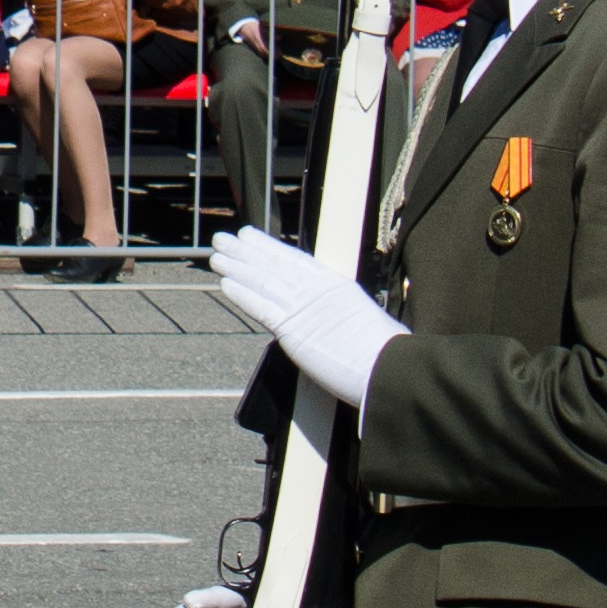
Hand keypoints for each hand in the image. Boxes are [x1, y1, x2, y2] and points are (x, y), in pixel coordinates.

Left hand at [210, 225, 405, 414]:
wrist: (389, 370)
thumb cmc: (387, 355)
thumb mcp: (369, 322)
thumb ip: (348, 318)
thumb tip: (348, 326)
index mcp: (337, 285)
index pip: (296, 260)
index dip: (270, 247)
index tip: (251, 237)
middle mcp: (318, 290)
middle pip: (274, 264)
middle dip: (246, 251)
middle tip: (224, 239)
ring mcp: (304, 308)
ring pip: (263, 280)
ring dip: (236, 267)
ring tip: (217, 255)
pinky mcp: (293, 330)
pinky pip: (261, 307)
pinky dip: (241, 293)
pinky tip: (225, 283)